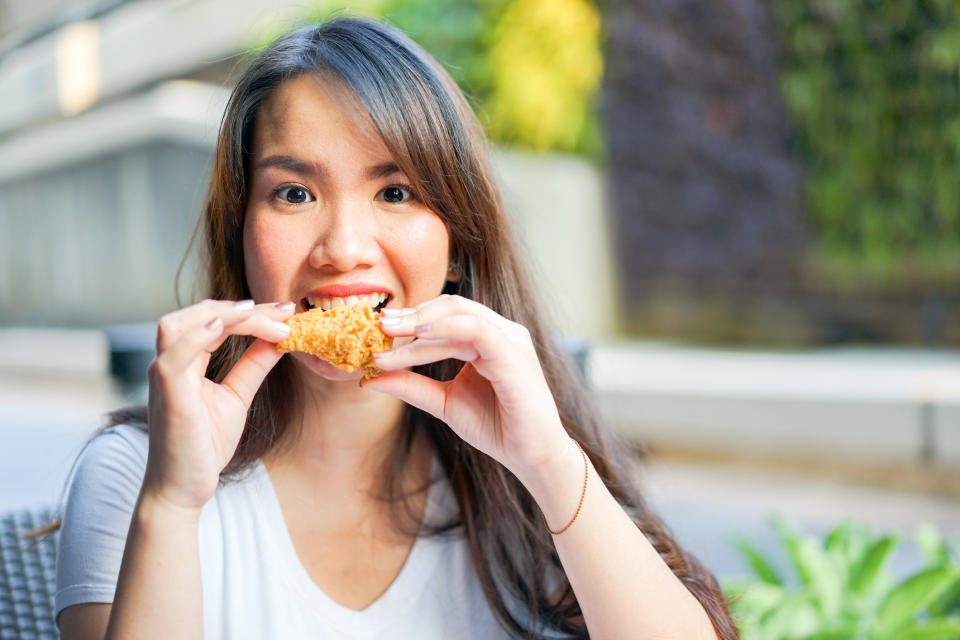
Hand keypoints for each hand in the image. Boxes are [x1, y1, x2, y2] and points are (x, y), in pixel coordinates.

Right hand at [142, 299, 293, 511]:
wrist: (183, 488)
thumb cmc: (204, 444)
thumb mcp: (237, 396)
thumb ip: (253, 366)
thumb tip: (279, 338)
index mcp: (185, 361)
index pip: (215, 320)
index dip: (252, 312)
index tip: (288, 311)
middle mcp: (170, 363)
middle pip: (197, 314)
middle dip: (241, 308)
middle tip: (283, 309)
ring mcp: (164, 378)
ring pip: (178, 325)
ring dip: (219, 313)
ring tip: (257, 313)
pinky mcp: (167, 396)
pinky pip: (173, 357)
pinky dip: (196, 336)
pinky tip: (223, 327)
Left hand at [362, 295, 570, 477]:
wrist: (531, 455)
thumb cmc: (497, 427)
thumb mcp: (444, 402)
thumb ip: (412, 386)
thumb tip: (370, 377)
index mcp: (487, 338)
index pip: (443, 318)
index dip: (409, 321)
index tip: (377, 331)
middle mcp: (500, 332)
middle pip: (450, 307)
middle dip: (411, 316)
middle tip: (379, 326)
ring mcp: (509, 339)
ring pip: (458, 315)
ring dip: (420, 323)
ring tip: (391, 334)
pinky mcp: (513, 353)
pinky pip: (477, 329)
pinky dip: (446, 328)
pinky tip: (420, 336)